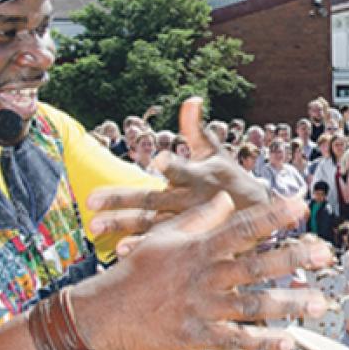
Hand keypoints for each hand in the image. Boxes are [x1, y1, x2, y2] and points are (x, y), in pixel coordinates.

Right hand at [74, 193, 333, 349]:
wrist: (105, 313)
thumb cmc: (136, 271)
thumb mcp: (163, 237)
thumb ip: (198, 218)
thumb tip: (226, 199)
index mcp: (198, 248)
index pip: (241, 226)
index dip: (272, 215)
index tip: (299, 204)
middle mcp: (204, 276)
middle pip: (255, 264)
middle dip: (292, 258)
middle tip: (325, 254)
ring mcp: (203, 307)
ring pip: (253, 305)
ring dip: (289, 304)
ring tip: (319, 302)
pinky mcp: (198, 336)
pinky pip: (237, 340)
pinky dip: (264, 342)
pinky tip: (290, 342)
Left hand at [87, 98, 270, 254]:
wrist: (257, 216)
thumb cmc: (230, 179)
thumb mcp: (216, 154)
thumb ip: (197, 129)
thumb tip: (191, 98)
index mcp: (196, 176)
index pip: (181, 169)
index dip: (171, 164)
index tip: (159, 160)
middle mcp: (190, 200)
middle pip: (152, 199)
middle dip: (122, 200)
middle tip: (91, 200)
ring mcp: (187, 223)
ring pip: (150, 224)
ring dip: (123, 226)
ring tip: (95, 227)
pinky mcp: (188, 241)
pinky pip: (161, 245)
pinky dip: (141, 247)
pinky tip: (118, 251)